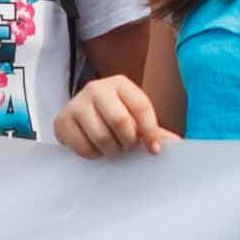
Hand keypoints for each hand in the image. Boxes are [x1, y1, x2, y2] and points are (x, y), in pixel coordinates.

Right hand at [53, 75, 168, 158]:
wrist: (79, 118)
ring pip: (102, 137)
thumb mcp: (134, 118)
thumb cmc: (113, 118)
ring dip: (111, 151)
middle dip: (127, 142)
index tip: (154, 150)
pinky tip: (95, 148)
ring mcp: (76, 103)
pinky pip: (84, 147)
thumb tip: (177, 146)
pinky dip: (93, 155)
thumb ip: (154, 131)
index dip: (150, 132)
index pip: (141, 107)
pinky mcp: (62, 121)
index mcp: (120, 83)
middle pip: (120, 121)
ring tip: (111, 148)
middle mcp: (97, 88)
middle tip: (126, 146)